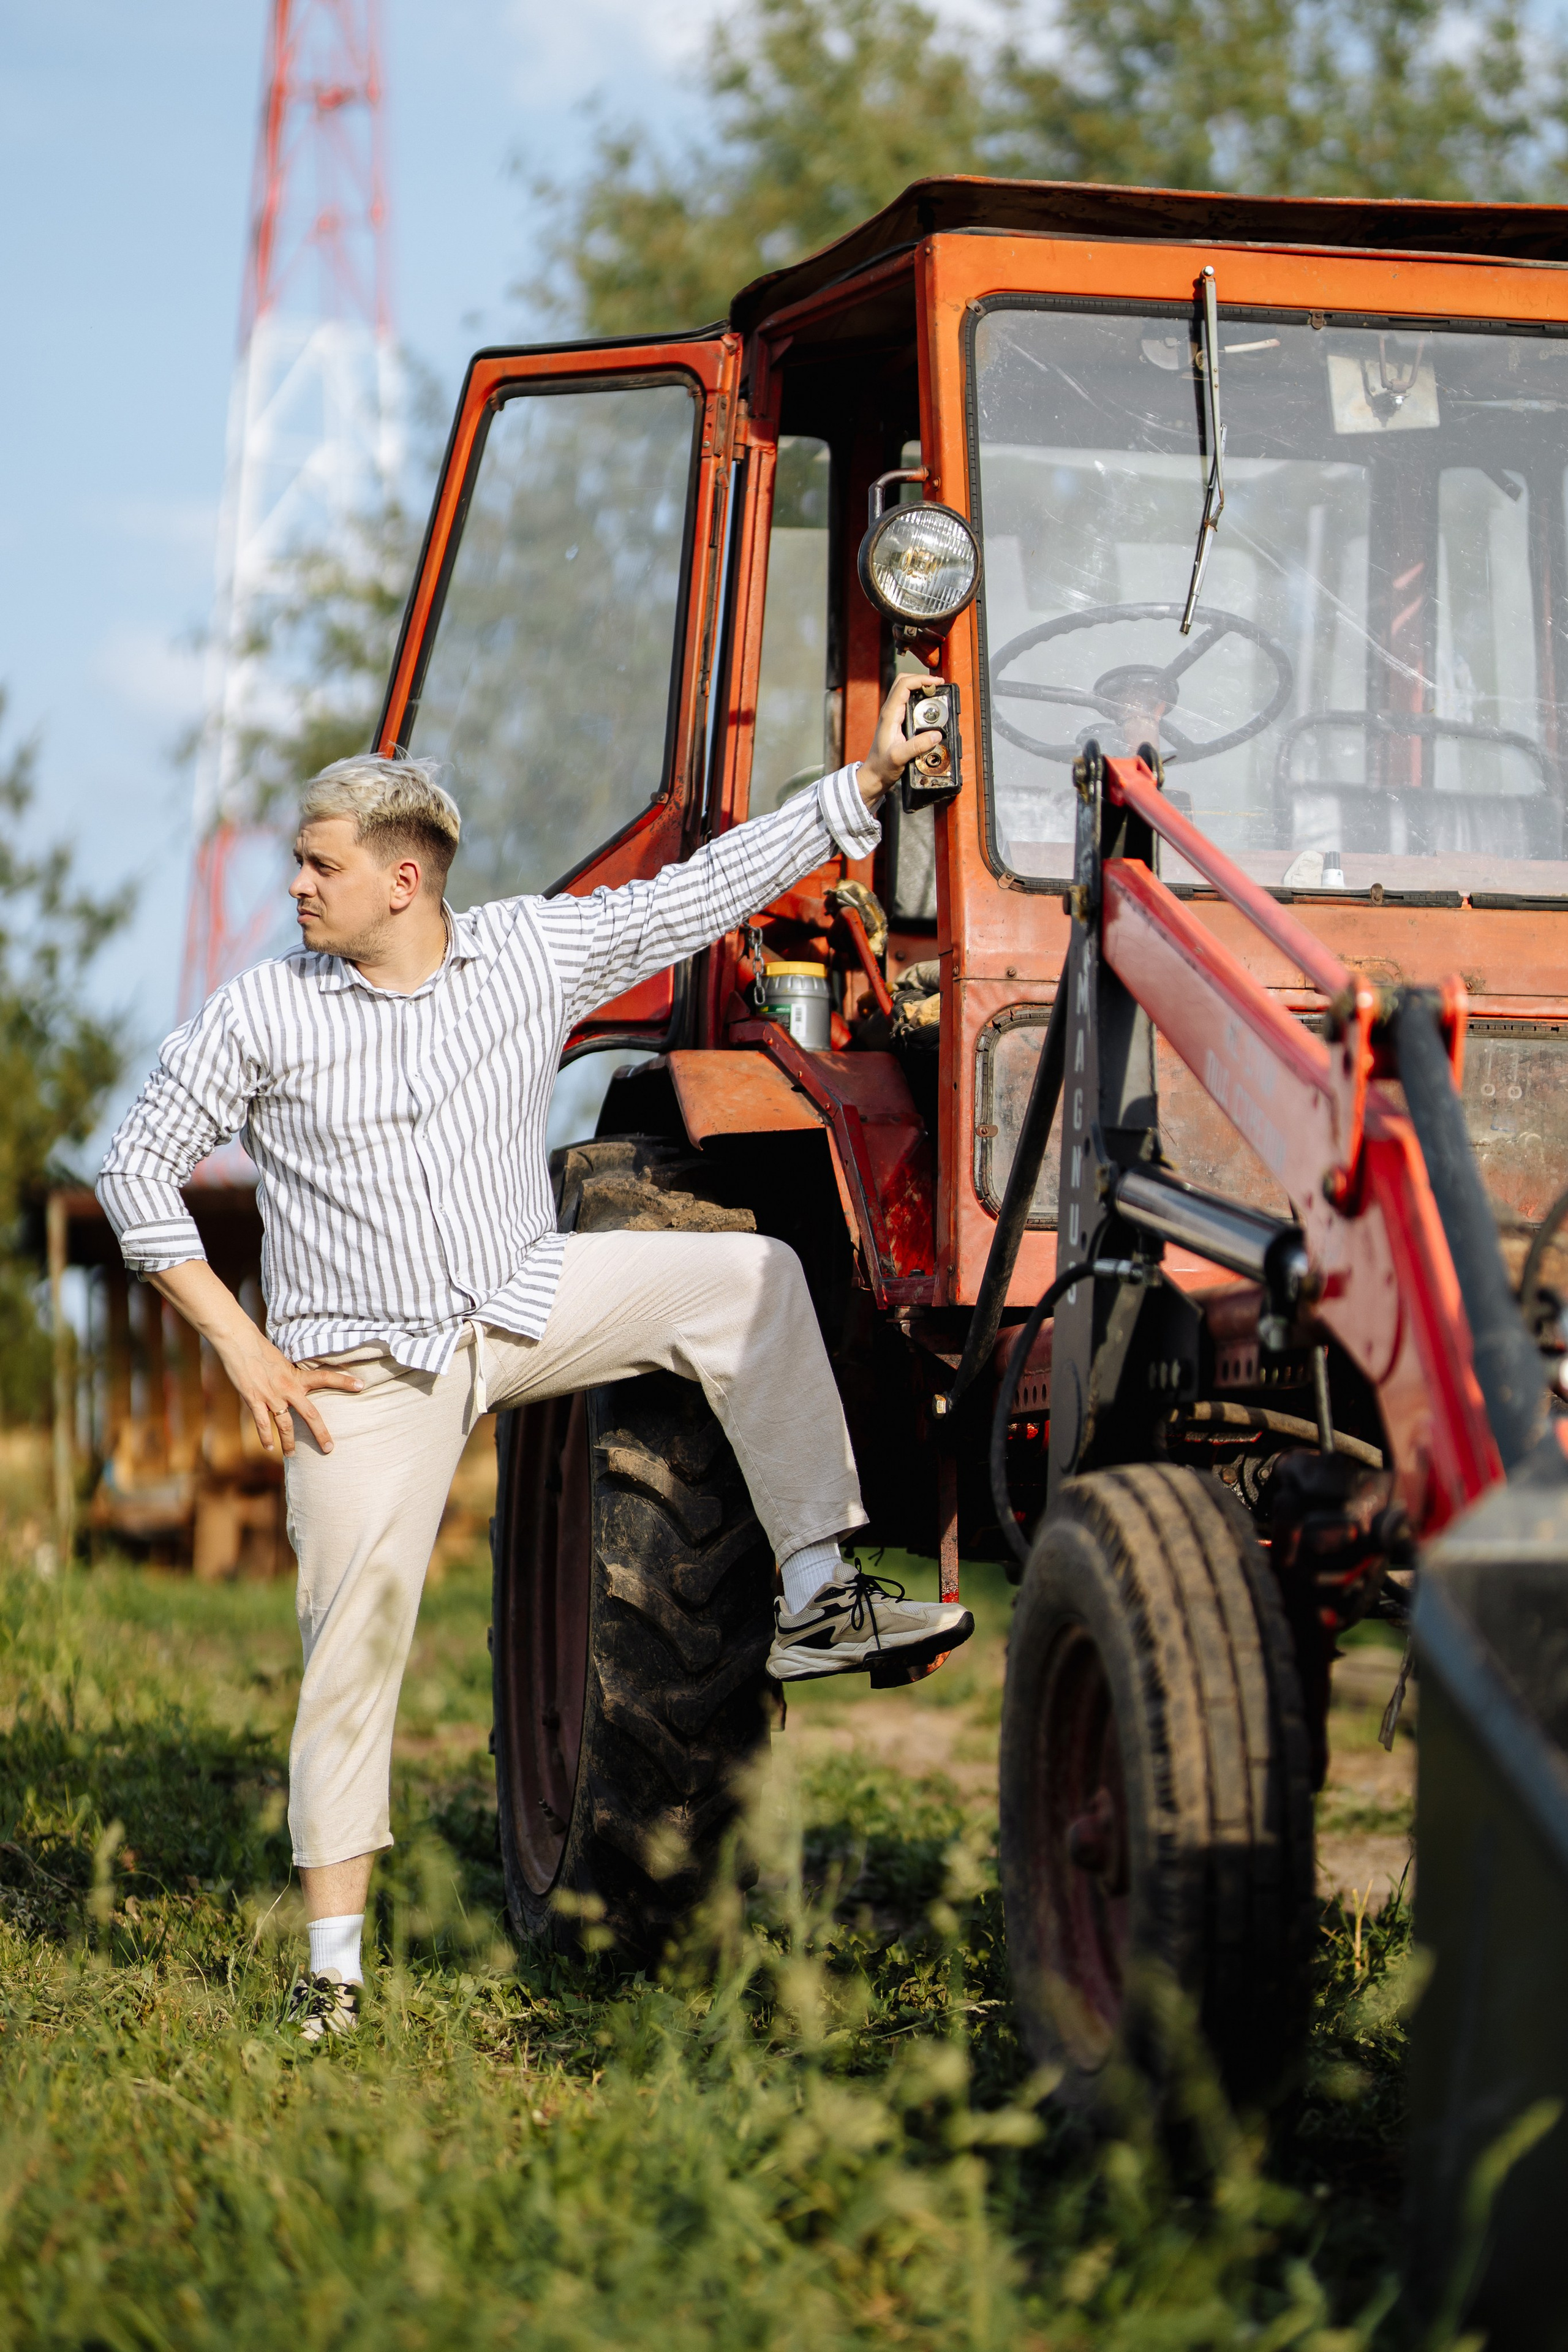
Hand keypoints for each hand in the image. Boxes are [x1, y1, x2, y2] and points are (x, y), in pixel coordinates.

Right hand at [148, 1259, 362, 1455]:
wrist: (239, 1343)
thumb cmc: (261, 1349)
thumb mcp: (283, 1361)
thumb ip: (291, 1376)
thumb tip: (298, 1384)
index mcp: (297, 1376)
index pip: (326, 1377)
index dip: (344, 1381)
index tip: (362, 1385)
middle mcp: (288, 1388)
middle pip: (310, 1414)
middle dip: (320, 1433)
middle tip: (329, 1448)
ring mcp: (271, 1396)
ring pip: (285, 1425)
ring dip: (289, 1442)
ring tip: (292, 1454)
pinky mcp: (254, 1400)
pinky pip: (262, 1424)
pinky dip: (265, 1437)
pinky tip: (269, 1447)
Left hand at [855, 673, 944, 805]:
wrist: (874, 775)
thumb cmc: (882, 766)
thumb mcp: (899, 757)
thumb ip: (917, 746)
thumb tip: (936, 735)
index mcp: (889, 714)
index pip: (904, 684)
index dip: (921, 679)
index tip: (936, 683)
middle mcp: (890, 711)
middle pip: (904, 682)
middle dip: (922, 679)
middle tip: (938, 686)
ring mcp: (893, 715)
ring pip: (907, 691)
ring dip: (921, 688)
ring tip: (936, 693)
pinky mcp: (898, 721)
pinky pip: (909, 702)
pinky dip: (921, 699)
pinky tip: (929, 707)